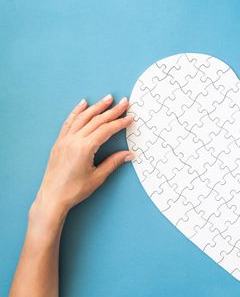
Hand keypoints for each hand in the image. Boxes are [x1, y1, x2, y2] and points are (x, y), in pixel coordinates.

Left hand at [30, 94, 132, 228]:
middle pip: (96, 120)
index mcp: (84, 148)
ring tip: (107, 99)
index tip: (130, 118)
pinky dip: (77, 111)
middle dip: (112, 110)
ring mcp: (65, 140)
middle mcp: (74, 140)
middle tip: (124, 102)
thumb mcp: (98, 177)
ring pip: (83, 118)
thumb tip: (129, 154)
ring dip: (96, 107)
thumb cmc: (74, 190)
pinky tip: (83, 104)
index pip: (106, 130)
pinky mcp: (59, 142)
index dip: (120, 123)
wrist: (52, 197)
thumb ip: (113, 162)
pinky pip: (69, 122)